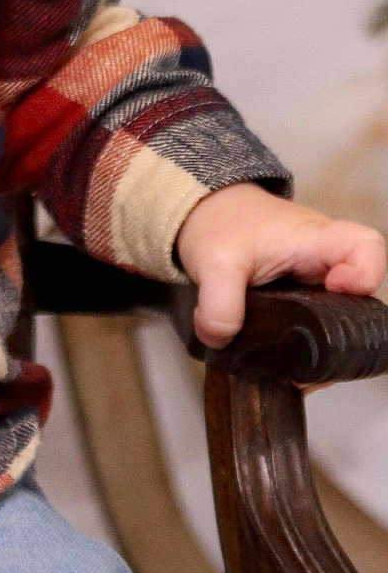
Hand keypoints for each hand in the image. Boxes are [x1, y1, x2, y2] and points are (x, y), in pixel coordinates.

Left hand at [175, 182, 386, 347]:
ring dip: (315, 344)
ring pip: (336, 319)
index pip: (366, 247)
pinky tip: (276, 354)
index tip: (335, 288)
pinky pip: (313, 325)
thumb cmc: (221, 223)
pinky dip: (297, 343)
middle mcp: (324, 261)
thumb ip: (219, 305)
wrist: (206, 215)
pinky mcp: (300, 298)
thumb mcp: (215, 262)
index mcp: (316, 239)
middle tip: (303, 344)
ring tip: (286, 357)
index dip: (365, 272)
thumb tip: (222, 341)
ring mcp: (314, 282)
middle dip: (338, 331)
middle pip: (359, 298)